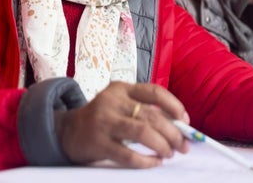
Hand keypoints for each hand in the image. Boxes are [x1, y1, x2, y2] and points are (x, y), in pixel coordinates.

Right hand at [56, 81, 189, 167]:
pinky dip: (146, 161)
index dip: (174, 106)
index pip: (154, 92)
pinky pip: (129, 154)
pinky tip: (154, 163)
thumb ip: (143, 109)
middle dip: (173, 133)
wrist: (67, 132)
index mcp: (121, 88)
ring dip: (162, 145)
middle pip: (152, 116)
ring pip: (143, 132)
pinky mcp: (99, 143)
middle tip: (183, 146)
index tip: (185, 121)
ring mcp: (104, 121)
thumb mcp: (119, 104)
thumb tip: (178, 126)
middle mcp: (112, 101)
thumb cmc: (102, 118)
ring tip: (169, 153)